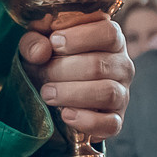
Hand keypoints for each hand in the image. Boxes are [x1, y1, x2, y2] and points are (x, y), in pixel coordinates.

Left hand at [18, 17, 132, 139]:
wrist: (54, 91)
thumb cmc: (52, 60)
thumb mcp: (38, 44)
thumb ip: (34, 41)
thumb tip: (41, 51)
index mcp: (110, 39)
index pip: (109, 33)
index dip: (81, 37)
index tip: (55, 41)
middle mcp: (122, 65)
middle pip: (100, 65)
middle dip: (64, 69)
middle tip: (43, 72)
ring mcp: (122, 93)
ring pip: (107, 92)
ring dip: (71, 93)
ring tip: (47, 93)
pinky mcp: (116, 119)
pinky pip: (110, 123)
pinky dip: (86, 120)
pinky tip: (66, 114)